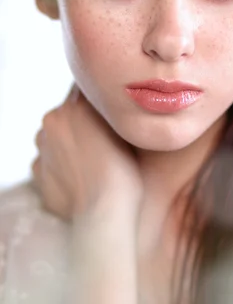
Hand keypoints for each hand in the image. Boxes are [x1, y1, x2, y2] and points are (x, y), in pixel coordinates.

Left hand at [32, 84, 142, 221]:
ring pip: (58, 138)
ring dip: (72, 144)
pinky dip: (63, 166)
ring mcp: (42, 148)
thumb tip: (111, 103)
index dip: (101, 102)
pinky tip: (83, 176)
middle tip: (107, 140)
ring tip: (95, 161)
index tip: (113, 113)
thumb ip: (111, 110)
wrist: (106, 212)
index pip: (85, 90)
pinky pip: (51, 162)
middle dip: (84, 123)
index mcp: (74, 104)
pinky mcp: (37, 173)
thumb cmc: (124, 170)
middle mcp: (52, 121)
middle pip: (69, 113)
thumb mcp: (124, 128)